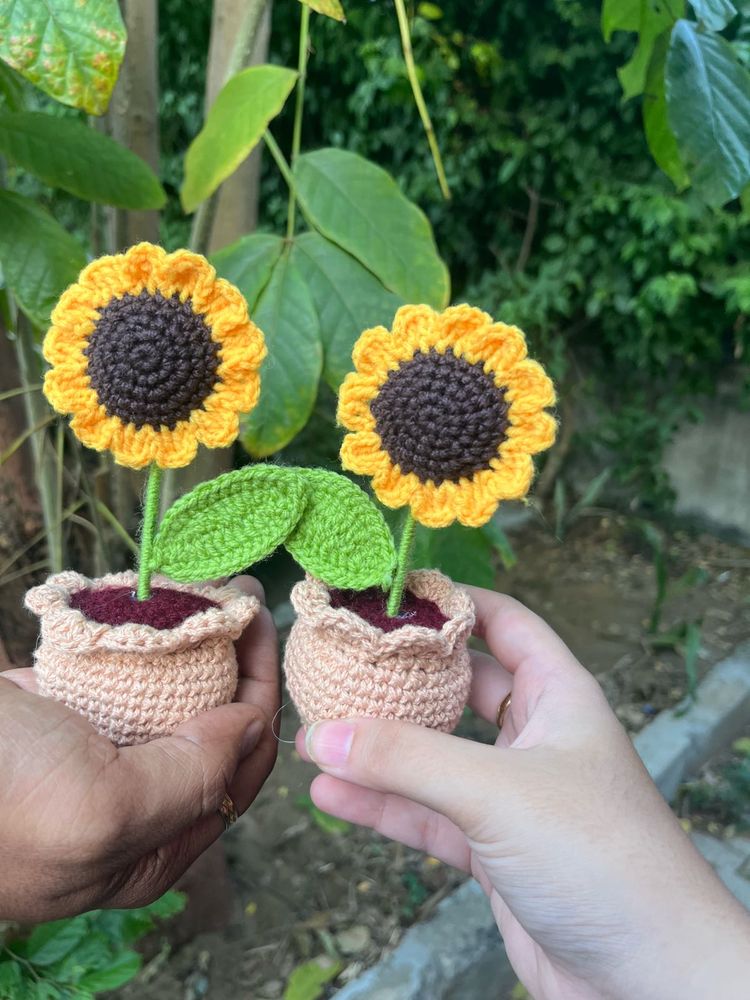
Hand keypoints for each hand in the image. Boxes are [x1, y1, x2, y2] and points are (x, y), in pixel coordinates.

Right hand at [0, 576, 278, 921]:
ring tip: (211, 589)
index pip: (239, 772)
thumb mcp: (101, 813)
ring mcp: (97, 757)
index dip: (264, 699)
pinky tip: (161, 603)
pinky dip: (148, 639)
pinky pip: (126, 675)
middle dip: (238, 664)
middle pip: (212, 730)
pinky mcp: (65, 715)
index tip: (266, 625)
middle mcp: (131, 809)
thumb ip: (190, 781)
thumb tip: (250, 728)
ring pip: (173, 697)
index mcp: (150, 850)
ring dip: (198, 643)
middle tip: (242, 596)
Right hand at [298, 587, 749, 999]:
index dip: (451, 603)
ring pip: (434, 758)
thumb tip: (324, 734)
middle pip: (458, 688)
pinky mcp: (493, 851)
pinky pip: (427, 816)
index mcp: (560, 696)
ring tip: (315, 734)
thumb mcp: (497, 791)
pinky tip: (332, 793)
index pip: (504, 623)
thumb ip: (408, 760)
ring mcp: (512, 796)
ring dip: (379, 749)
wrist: (647, 978)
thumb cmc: (599, 857)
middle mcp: (535, 738)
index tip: (388, 594)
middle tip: (340, 663)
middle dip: (402, 679)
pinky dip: (383, 806)